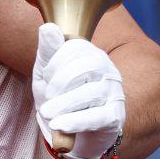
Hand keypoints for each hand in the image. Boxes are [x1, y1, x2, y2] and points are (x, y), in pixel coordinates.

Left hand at [32, 23, 124, 158]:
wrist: (67, 131)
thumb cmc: (57, 95)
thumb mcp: (45, 71)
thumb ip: (48, 50)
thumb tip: (48, 27)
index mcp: (89, 53)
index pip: (77, 47)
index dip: (56, 61)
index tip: (45, 76)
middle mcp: (106, 69)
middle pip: (88, 66)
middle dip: (61, 80)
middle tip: (47, 94)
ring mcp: (113, 92)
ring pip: (92, 93)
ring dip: (64, 103)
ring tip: (47, 113)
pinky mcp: (115, 117)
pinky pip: (98, 117)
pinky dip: (75, 121)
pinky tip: (58, 124)